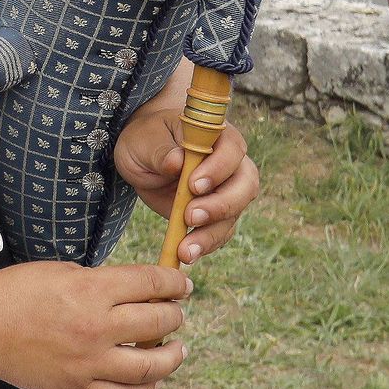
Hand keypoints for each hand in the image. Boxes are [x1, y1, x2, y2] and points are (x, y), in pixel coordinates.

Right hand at [0, 261, 189, 388]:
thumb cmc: (17, 293)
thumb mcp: (63, 272)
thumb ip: (103, 282)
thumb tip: (142, 291)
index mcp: (90, 290)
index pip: (151, 284)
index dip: (174, 282)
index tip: (182, 284)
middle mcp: (95, 328)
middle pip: (159, 322)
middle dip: (175, 314)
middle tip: (176, 312)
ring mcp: (89, 364)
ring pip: (152, 366)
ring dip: (173, 356)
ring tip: (177, 350)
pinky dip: (146, 387)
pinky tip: (152, 378)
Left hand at [113, 107, 257, 263]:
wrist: (144, 153)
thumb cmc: (147, 138)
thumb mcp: (144, 140)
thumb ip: (161, 150)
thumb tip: (177, 162)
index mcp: (217, 135)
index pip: (231, 149)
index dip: (217, 169)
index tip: (193, 185)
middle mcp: (231, 163)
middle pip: (244, 186)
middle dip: (221, 205)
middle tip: (191, 217)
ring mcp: (227, 189)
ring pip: (234, 214)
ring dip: (212, 233)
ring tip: (185, 250)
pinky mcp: (217, 213)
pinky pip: (220, 231)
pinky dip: (205, 244)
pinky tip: (186, 253)